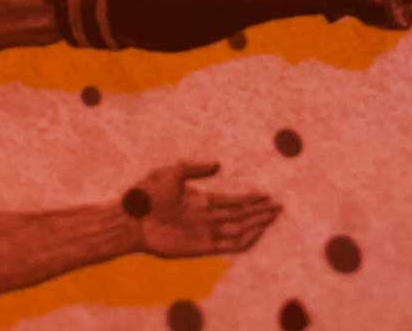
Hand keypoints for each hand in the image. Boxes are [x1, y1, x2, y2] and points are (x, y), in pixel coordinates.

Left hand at [130, 160, 280, 257]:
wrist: (132, 219)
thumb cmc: (146, 194)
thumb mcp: (170, 173)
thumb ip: (193, 168)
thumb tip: (218, 165)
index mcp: (199, 200)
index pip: (231, 201)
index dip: (249, 199)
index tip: (265, 195)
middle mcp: (205, 217)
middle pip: (239, 215)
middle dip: (258, 211)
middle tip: (278, 206)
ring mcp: (205, 232)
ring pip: (238, 229)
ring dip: (256, 224)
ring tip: (272, 216)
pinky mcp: (202, 247)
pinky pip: (229, 245)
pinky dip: (245, 240)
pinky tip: (257, 232)